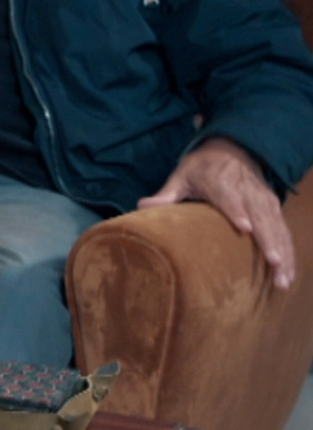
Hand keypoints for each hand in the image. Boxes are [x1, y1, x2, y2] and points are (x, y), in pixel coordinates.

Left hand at [139, 137, 295, 289]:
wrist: (232, 149)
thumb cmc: (202, 168)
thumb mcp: (182, 175)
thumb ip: (166, 194)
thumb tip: (141, 206)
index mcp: (221, 183)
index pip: (230, 198)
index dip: (237, 212)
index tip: (245, 228)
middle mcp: (246, 192)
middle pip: (260, 218)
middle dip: (268, 241)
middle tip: (274, 263)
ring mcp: (263, 200)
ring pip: (276, 228)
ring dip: (282, 253)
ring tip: (283, 280)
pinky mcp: (273, 207)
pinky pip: (283, 231)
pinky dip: (288, 251)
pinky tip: (288, 273)